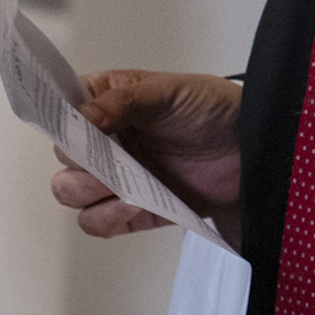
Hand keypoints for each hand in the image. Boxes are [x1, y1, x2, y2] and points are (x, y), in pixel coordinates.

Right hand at [49, 69, 242, 244]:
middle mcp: (105, 140)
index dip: (59, 124)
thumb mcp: (166, 92)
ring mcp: (119, 176)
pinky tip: (133, 205)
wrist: (254, 151)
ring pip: (70, 193)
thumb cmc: (213, 110)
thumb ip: (119, 102)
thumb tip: (81, 118)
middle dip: (76, 164)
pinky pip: (98, 222)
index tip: (72, 134)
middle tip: (103, 162)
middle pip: (62, 159)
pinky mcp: (134, 210)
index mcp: (106, 102)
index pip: (61, 112)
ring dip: (86, 193)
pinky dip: (108, 218)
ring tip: (119, 187)